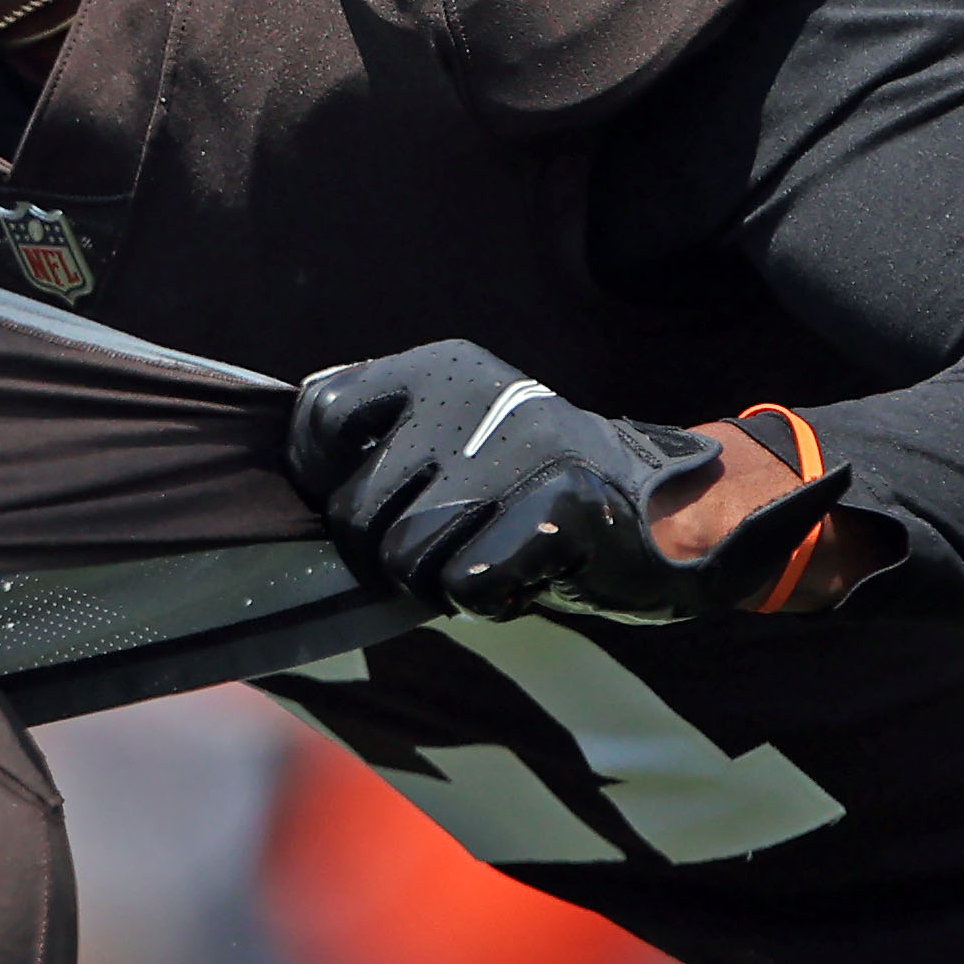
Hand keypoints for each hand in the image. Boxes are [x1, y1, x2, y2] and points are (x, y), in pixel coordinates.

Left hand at [292, 341, 854, 623]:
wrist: (668, 511)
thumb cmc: (534, 480)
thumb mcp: (455, 424)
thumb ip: (381, 429)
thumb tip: (295, 451)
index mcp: (441, 364)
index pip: (321, 417)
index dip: (323, 476)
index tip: (362, 496)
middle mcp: (473, 397)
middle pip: (357, 512)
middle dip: (388, 551)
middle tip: (449, 543)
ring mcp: (519, 450)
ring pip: (404, 556)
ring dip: (439, 580)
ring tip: (491, 552)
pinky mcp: (561, 508)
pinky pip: (465, 585)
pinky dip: (488, 599)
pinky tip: (527, 573)